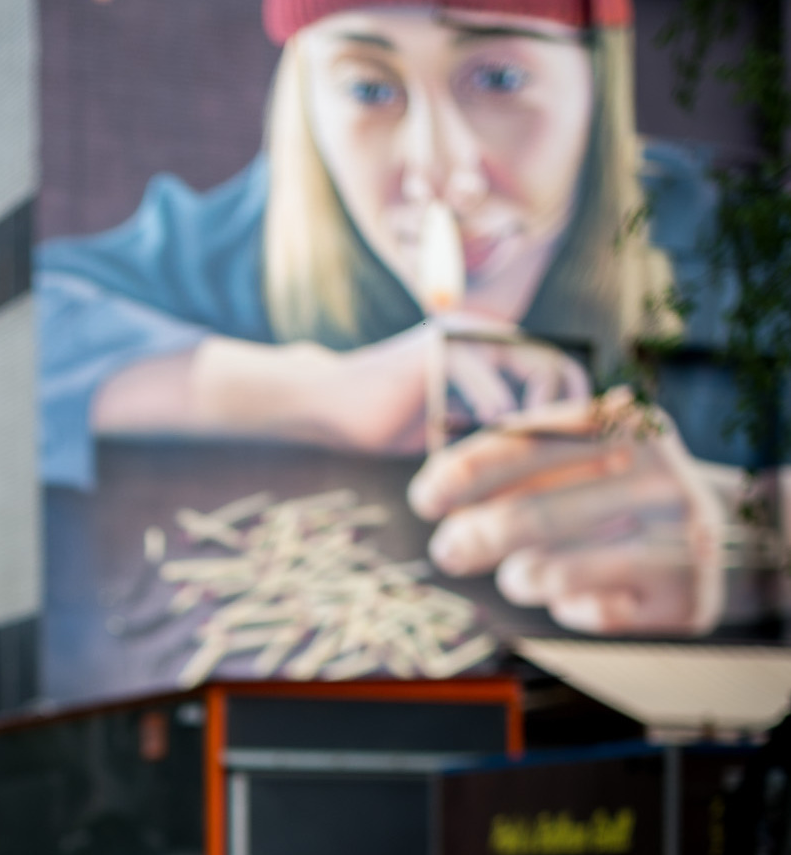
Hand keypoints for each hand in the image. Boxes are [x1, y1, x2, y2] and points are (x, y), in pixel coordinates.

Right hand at [182, 323, 588, 454]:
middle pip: (560, 368)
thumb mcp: (454, 424)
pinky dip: (495, 423)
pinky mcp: (437, 353)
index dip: (580, 411)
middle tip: (569, 466)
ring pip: (534, 375)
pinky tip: (493, 453)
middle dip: (572, 420)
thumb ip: (495, 428)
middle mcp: (485, 332)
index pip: (561, 369)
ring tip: (533, 467)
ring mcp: (462, 338)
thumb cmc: (389, 420)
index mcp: (493, 345)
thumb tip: (546, 463)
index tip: (583, 457)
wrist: (327, 405)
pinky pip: (485, 388)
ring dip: (541, 427)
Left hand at [408, 388, 724, 633]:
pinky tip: (581, 594)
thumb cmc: (614, 493)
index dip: (465, 473)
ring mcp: (680, 537)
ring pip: (554, 572)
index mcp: (625, 424)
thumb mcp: (577, 457)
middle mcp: (658, 475)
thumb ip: (512, 463)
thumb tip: (434, 494)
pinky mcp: (682, 595)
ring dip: (517, 578)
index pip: (526, 446)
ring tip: (517, 574)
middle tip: (448, 550)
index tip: (425, 497)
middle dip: (474, 537)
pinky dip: (568, 607)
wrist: (717, 534)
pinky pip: (591, 613)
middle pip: (531, 516)